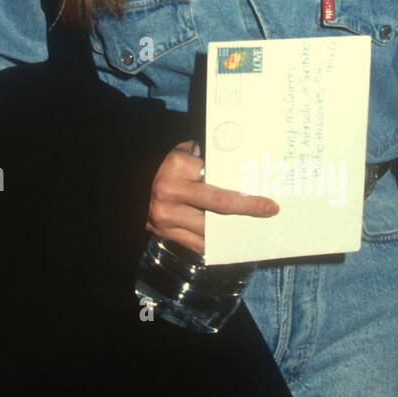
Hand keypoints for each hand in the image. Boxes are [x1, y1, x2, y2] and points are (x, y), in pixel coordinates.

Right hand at [146, 140, 278, 255]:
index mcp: (176, 168)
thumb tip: (238, 171)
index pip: (216, 184)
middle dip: (246, 211)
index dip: (244, 197)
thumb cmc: (163, 164)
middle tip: (269, 211)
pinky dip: (214, 244)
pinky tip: (229, 241)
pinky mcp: (163, 233)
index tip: (268, 202)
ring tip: (252, 228)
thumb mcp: (182, 152)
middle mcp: (169, 194)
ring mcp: (165, 218)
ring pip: (209, 230)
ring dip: (232, 231)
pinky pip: (196, 244)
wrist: (128, 184)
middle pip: (218, 208)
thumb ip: (205, 160)